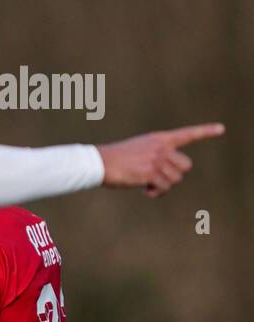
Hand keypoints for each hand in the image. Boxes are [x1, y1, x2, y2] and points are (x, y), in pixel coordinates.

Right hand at [97, 123, 223, 197]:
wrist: (100, 162)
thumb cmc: (115, 158)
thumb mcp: (139, 149)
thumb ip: (157, 157)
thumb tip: (167, 180)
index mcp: (159, 139)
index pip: (187, 134)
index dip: (205, 131)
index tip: (221, 129)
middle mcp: (162, 148)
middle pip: (186, 166)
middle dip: (175, 175)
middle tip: (158, 178)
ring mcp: (157, 161)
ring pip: (176, 180)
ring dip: (163, 185)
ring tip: (148, 184)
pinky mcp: (151, 174)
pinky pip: (164, 188)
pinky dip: (156, 193)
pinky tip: (145, 190)